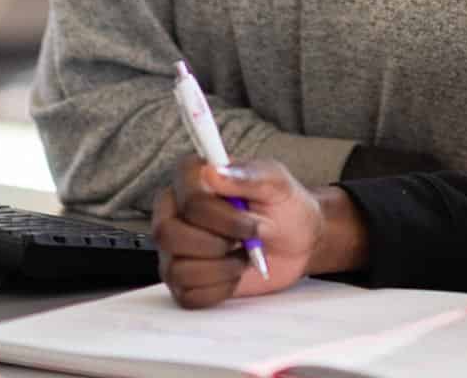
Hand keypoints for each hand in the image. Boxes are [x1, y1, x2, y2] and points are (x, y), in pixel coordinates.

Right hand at [151, 156, 367, 308]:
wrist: (298, 243)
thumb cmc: (284, 206)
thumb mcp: (276, 184)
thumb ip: (248, 175)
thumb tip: (213, 171)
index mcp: (194, 178)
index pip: (187, 199)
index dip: (220, 216)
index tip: (249, 219)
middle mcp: (175, 211)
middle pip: (168, 234)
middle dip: (217, 243)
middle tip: (247, 238)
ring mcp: (174, 249)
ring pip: (176, 268)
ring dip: (222, 267)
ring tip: (244, 254)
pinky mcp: (182, 281)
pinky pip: (188, 295)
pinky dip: (220, 288)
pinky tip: (235, 272)